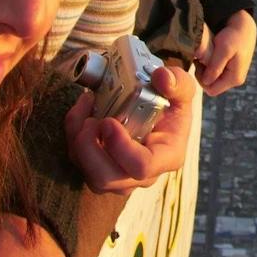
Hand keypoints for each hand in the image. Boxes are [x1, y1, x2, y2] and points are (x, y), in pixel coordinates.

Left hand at [64, 64, 195, 192]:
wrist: (159, 113)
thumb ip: (178, 81)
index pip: (142, 166)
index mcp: (167, 156)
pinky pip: (80, 163)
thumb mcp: (183, 89)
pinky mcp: (101, 170)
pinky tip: (81, 112)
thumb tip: (160, 77)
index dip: (120, 148)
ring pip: (89, 176)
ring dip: (78, 143)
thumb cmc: (171, 106)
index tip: (108, 122)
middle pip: (107, 179)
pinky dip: (73, 137)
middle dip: (89, 149)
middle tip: (90, 120)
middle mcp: (143, 175)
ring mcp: (121, 176)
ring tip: (83, 112)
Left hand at [195, 10, 255, 95]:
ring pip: (213, 78)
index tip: (199, 63)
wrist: (244, 26)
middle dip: (203, 73)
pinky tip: (210, 54)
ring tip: (207, 55)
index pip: (211, 90)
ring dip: (206, 68)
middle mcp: (235, 79)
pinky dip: (210, 65)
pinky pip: (216, 72)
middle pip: (212, 85)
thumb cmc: (235, 36)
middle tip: (201, 58)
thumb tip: (206, 82)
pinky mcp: (230, 68)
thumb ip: (215, 67)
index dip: (201, 79)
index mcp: (235, 78)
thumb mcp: (224, 49)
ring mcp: (233, 74)